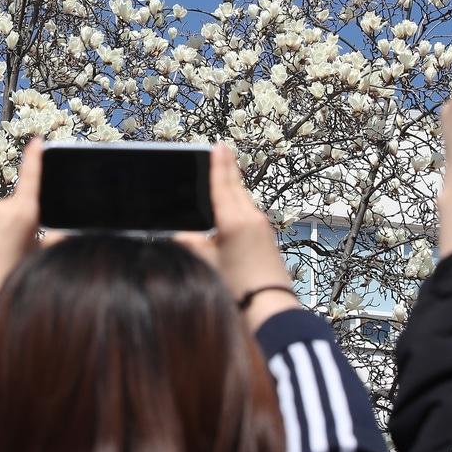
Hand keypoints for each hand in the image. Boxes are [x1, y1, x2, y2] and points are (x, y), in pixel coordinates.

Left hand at [0, 139, 44, 301]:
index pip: (31, 177)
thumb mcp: (38, 259)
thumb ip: (54, 242)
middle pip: (15, 208)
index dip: (35, 157)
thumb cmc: (10, 280)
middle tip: (19, 250)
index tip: (36, 141)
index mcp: (23, 212)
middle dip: (19, 222)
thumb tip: (63, 234)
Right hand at [175, 143, 298, 330]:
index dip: (218, 164)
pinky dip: (240, 203)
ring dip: (234, 186)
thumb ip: (191, 243)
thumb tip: (182, 233)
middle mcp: (251, 218)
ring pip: (244, 199)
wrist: (269, 306)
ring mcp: (263, 226)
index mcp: (233, 220)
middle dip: (228, 168)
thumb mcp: (206, 263)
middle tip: (223, 149)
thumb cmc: (237, 287)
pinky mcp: (268, 236)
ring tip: (225, 174)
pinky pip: (250, 212)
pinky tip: (234, 206)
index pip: (222, 185)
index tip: (218, 145)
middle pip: (236, 187)